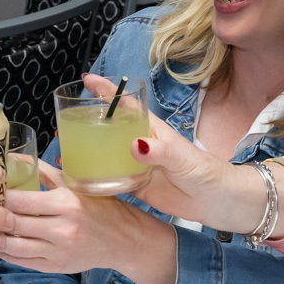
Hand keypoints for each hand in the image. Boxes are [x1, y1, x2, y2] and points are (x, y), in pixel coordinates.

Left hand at [0, 165, 174, 276]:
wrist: (124, 240)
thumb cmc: (101, 208)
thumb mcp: (75, 184)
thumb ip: (43, 172)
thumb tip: (14, 158)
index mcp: (67, 203)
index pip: (20, 201)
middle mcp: (62, 229)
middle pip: (13, 223)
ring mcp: (58, 251)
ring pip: (13, 246)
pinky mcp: (56, 267)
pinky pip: (22, 262)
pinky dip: (5, 253)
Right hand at [82, 74, 283, 231]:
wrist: (220, 203)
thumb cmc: (208, 174)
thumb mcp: (185, 160)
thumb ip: (161, 152)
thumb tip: (135, 145)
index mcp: (153, 130)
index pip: (126, 105)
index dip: (107, 91)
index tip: (86, 80)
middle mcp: (141, 145)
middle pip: (109, 129)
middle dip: (86, 123)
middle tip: (63, 125)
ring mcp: (138, 165)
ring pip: (106, 154)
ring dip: (87, 152)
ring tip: (63, 154)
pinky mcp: (137, 186)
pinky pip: (111, 179)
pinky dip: (95, 179)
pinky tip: (80, 180)